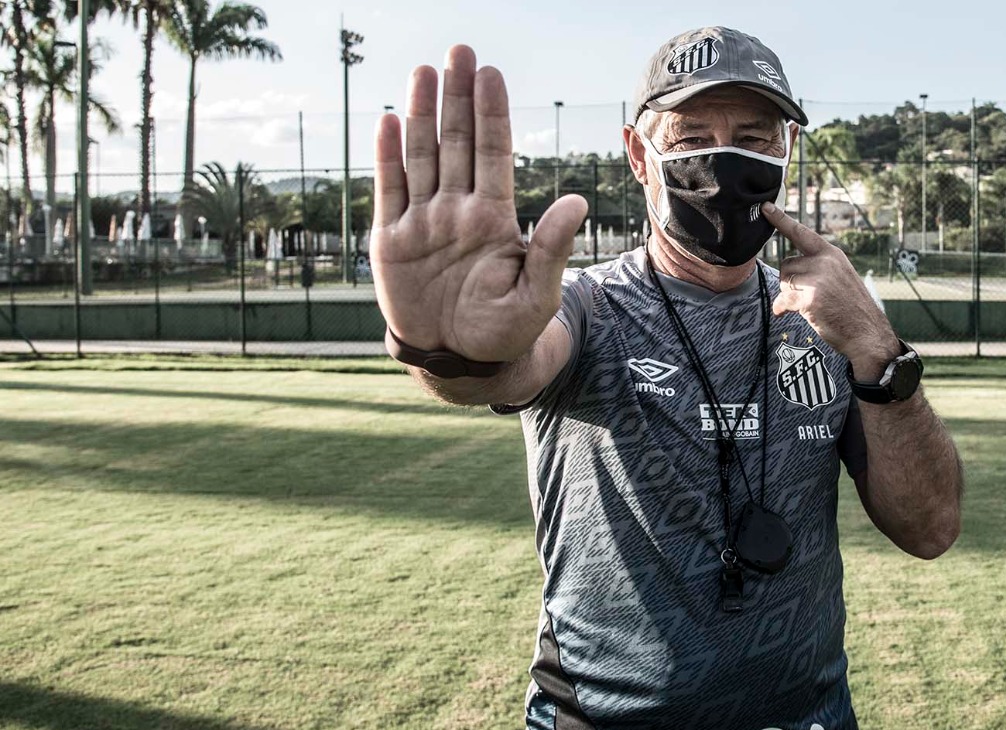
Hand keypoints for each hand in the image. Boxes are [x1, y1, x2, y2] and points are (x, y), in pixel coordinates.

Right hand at [371, 46, 587, 362]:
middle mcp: (457, 211)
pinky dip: (387, 158)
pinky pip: (389, 191)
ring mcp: (424, 222)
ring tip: (424, 72)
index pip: (493, 154)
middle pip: (458, 143)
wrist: (460, 361)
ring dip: (422, 114)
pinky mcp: (393, 241)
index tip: (490, 73)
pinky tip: (388, 121)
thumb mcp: (536, 296)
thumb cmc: (504, 333)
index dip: (491, 113)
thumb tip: (576, 201)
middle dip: (458, 97)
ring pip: (422, 157)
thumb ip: (551, 247)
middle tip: (459, 50)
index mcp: (493, 219)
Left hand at [763, 203, 899, 379]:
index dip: (781, 220)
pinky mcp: (811, 298)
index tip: (765, 207)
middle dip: (789, 281)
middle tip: (806, 295)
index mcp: (832, 254)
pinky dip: (782, 308)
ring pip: (784, 282)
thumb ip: (818, 267)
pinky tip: (786, 312)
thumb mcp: (840, 277)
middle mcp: (825, 262)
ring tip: (808, 304)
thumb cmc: (850, 308)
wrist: (866, 332)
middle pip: (786, 264)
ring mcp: (818, 279)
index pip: (801, 233)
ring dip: (788, 295)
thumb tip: (787, 273)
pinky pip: (784, 300)